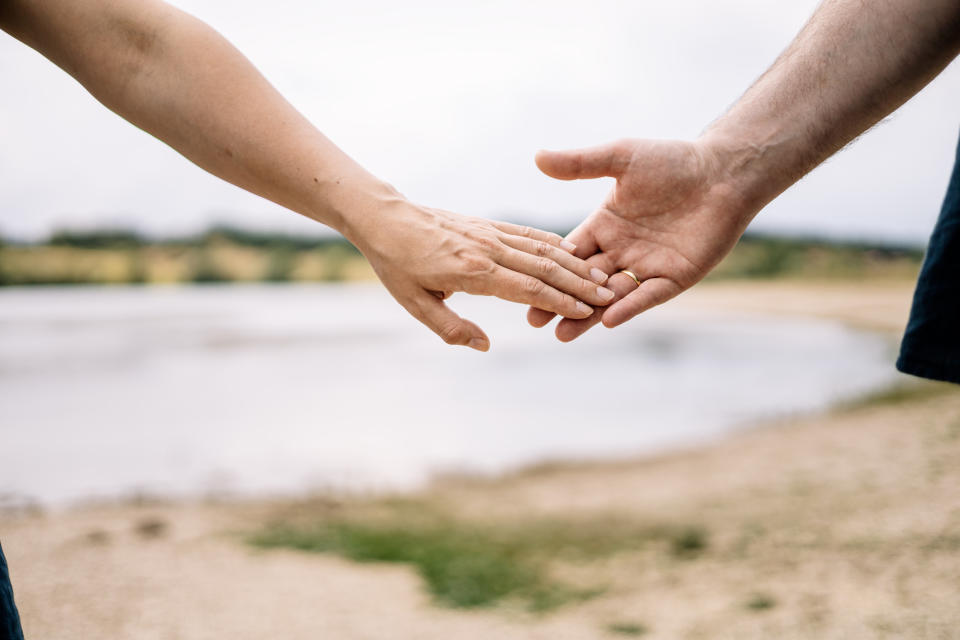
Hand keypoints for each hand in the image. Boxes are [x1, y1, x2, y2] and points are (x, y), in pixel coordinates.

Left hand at [351, 197, 614, 350]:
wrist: (385, 218)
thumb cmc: (396, 264)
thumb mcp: (415, 304)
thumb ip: (451, 328)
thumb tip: (485, 346)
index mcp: (472, 272)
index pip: (528, 289)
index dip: (560, 302)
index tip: (586, 312)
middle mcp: (488, 250)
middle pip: (544, 268)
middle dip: (580, 284)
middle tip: (608, 297)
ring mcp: (490, 233)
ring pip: (542, 249)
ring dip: (574, 265)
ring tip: (600, 278)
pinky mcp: (488, 225)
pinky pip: (527, 234)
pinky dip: (554, 244)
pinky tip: (572, 254)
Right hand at [527, 138, 754, 340]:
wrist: (723, 172)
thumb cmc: (673, 161)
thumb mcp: (621, 157)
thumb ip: (580, 164)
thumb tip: (537, 157)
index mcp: (605, 226)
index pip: (569, 254)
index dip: (546, 271)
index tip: (520, 287)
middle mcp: (622, 250)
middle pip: (584, 282)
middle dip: (560, 301)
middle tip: (534, 319)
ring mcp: (647, 266)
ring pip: (611, 296)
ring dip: (587, 314)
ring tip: (562, 334)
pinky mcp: (675, 277)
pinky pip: (647, 295)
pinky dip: (629, 307)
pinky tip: (608, 319)